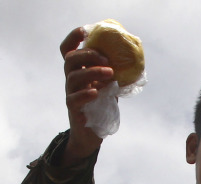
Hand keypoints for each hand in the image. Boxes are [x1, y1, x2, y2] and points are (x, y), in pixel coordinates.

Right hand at [59, 26, 113, 164]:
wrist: (90, 134)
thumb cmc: (100, 106)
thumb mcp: (108, 85)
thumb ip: (113, 72)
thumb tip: (132, 57)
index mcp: (79, 70)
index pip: (68, 50)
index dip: (73, 38)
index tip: (85, 31)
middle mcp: (71, 80)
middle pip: (70, 60)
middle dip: (89, 55)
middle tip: (107, 60)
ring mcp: (70, 94)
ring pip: (73, 77)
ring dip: (92, 72)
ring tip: (110, 74)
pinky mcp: (73, 110)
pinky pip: (73, 99)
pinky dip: (85, 94)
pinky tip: (96, 93)